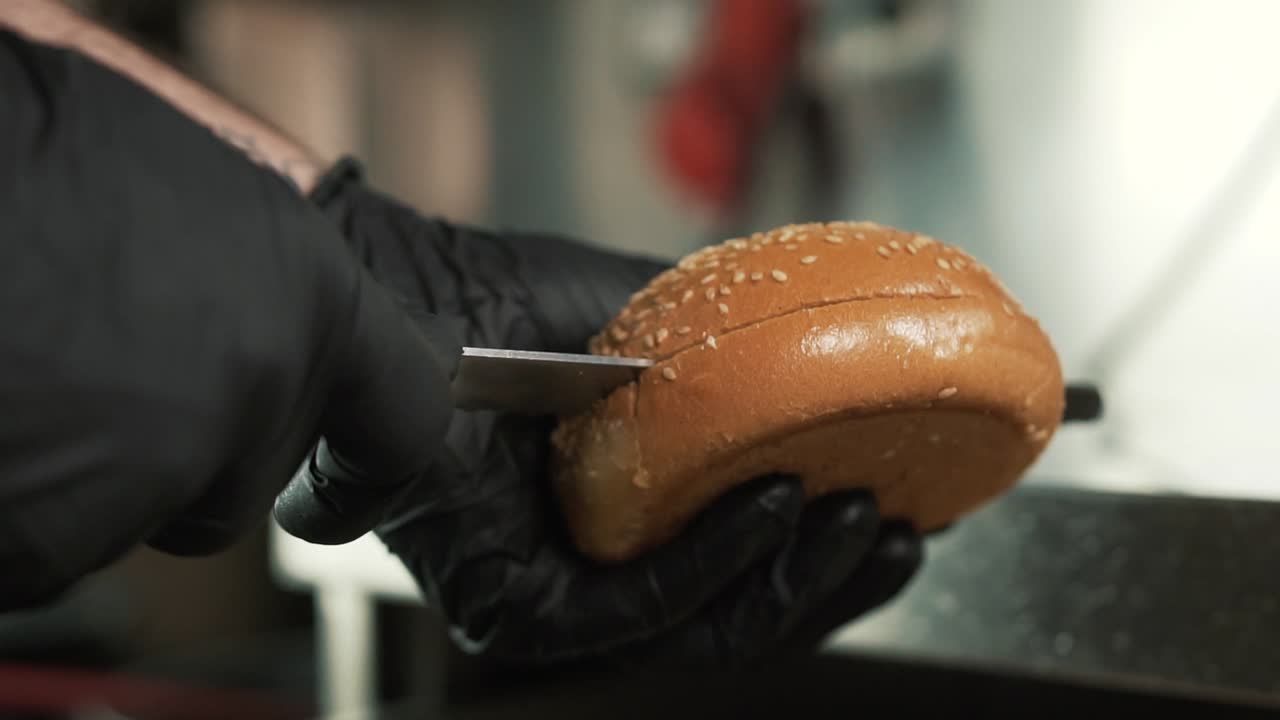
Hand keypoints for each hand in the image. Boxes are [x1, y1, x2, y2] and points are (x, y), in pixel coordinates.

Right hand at [0, 38, 454, 608]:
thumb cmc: (22, 153)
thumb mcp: (175, 177)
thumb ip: (246, 274)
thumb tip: (263, 314)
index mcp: (307, 292)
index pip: (405, 415)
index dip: (370, 463)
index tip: (341, 488)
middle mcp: (254, 391)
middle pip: (236, 486)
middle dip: (178, 458)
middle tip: (94, 380)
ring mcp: (155, 471)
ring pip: (132, 517)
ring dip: (85, 474)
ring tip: (24, 366)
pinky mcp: (51, 536)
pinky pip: (41, 547)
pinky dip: (15, 501)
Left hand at [277, 160, 923, 664]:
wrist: (408, 296)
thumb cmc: (506, 303)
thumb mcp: (649, 323)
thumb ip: (731, 356)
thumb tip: (830, 353)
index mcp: (632, 511)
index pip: (745, 564)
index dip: (827, 555)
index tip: (902, 520)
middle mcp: (597, 566)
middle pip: (738, 614)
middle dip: (831, 585)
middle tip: (900, 534)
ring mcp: (558, 597)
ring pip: (700, 631)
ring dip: (794, 581)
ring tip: (857, 518)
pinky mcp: (518, 610)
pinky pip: (634, 609)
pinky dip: (714, 565)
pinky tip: (773, 507)